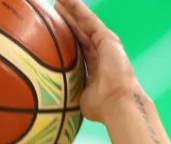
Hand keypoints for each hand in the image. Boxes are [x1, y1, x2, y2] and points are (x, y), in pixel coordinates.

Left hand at [54, 0, 141, 122]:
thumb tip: (53, 101)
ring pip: (84, 23)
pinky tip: (68, 1)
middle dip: (68, 21)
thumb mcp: (79, 97)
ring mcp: (105, 44)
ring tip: (60, 1)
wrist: (118, 103)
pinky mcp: (107, 38)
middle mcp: (101, 53)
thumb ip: (70, 92)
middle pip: (80, 32)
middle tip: (55, 10)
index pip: (77, 48)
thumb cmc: (101, 107)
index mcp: (94, 67)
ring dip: (72, 11)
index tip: (52, 31)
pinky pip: (89, 20)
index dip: (66, 38)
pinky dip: (78, 9)